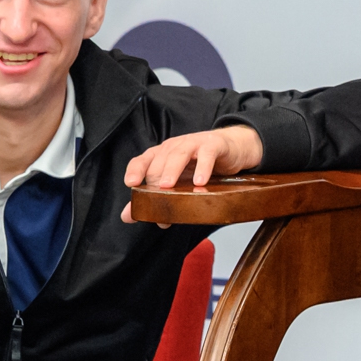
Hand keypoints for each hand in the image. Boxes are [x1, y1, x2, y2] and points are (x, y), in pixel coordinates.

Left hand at [122, 126, 263, 222]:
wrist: (234, 148)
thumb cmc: (202, 165)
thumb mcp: (179, 181)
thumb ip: (153, 198)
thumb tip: (127, 216)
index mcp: (162, 154)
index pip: (142, 160)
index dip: (135, 170)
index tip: (131, 184)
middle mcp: (175, 147)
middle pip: (160, 162)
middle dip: (156, 183)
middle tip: (159, 205)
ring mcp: (194, 144)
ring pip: (178, 155)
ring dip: (172, 171)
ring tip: (167, 187)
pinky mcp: (213, 145)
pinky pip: (206, 154)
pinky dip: (203, 167)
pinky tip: (200, 181)